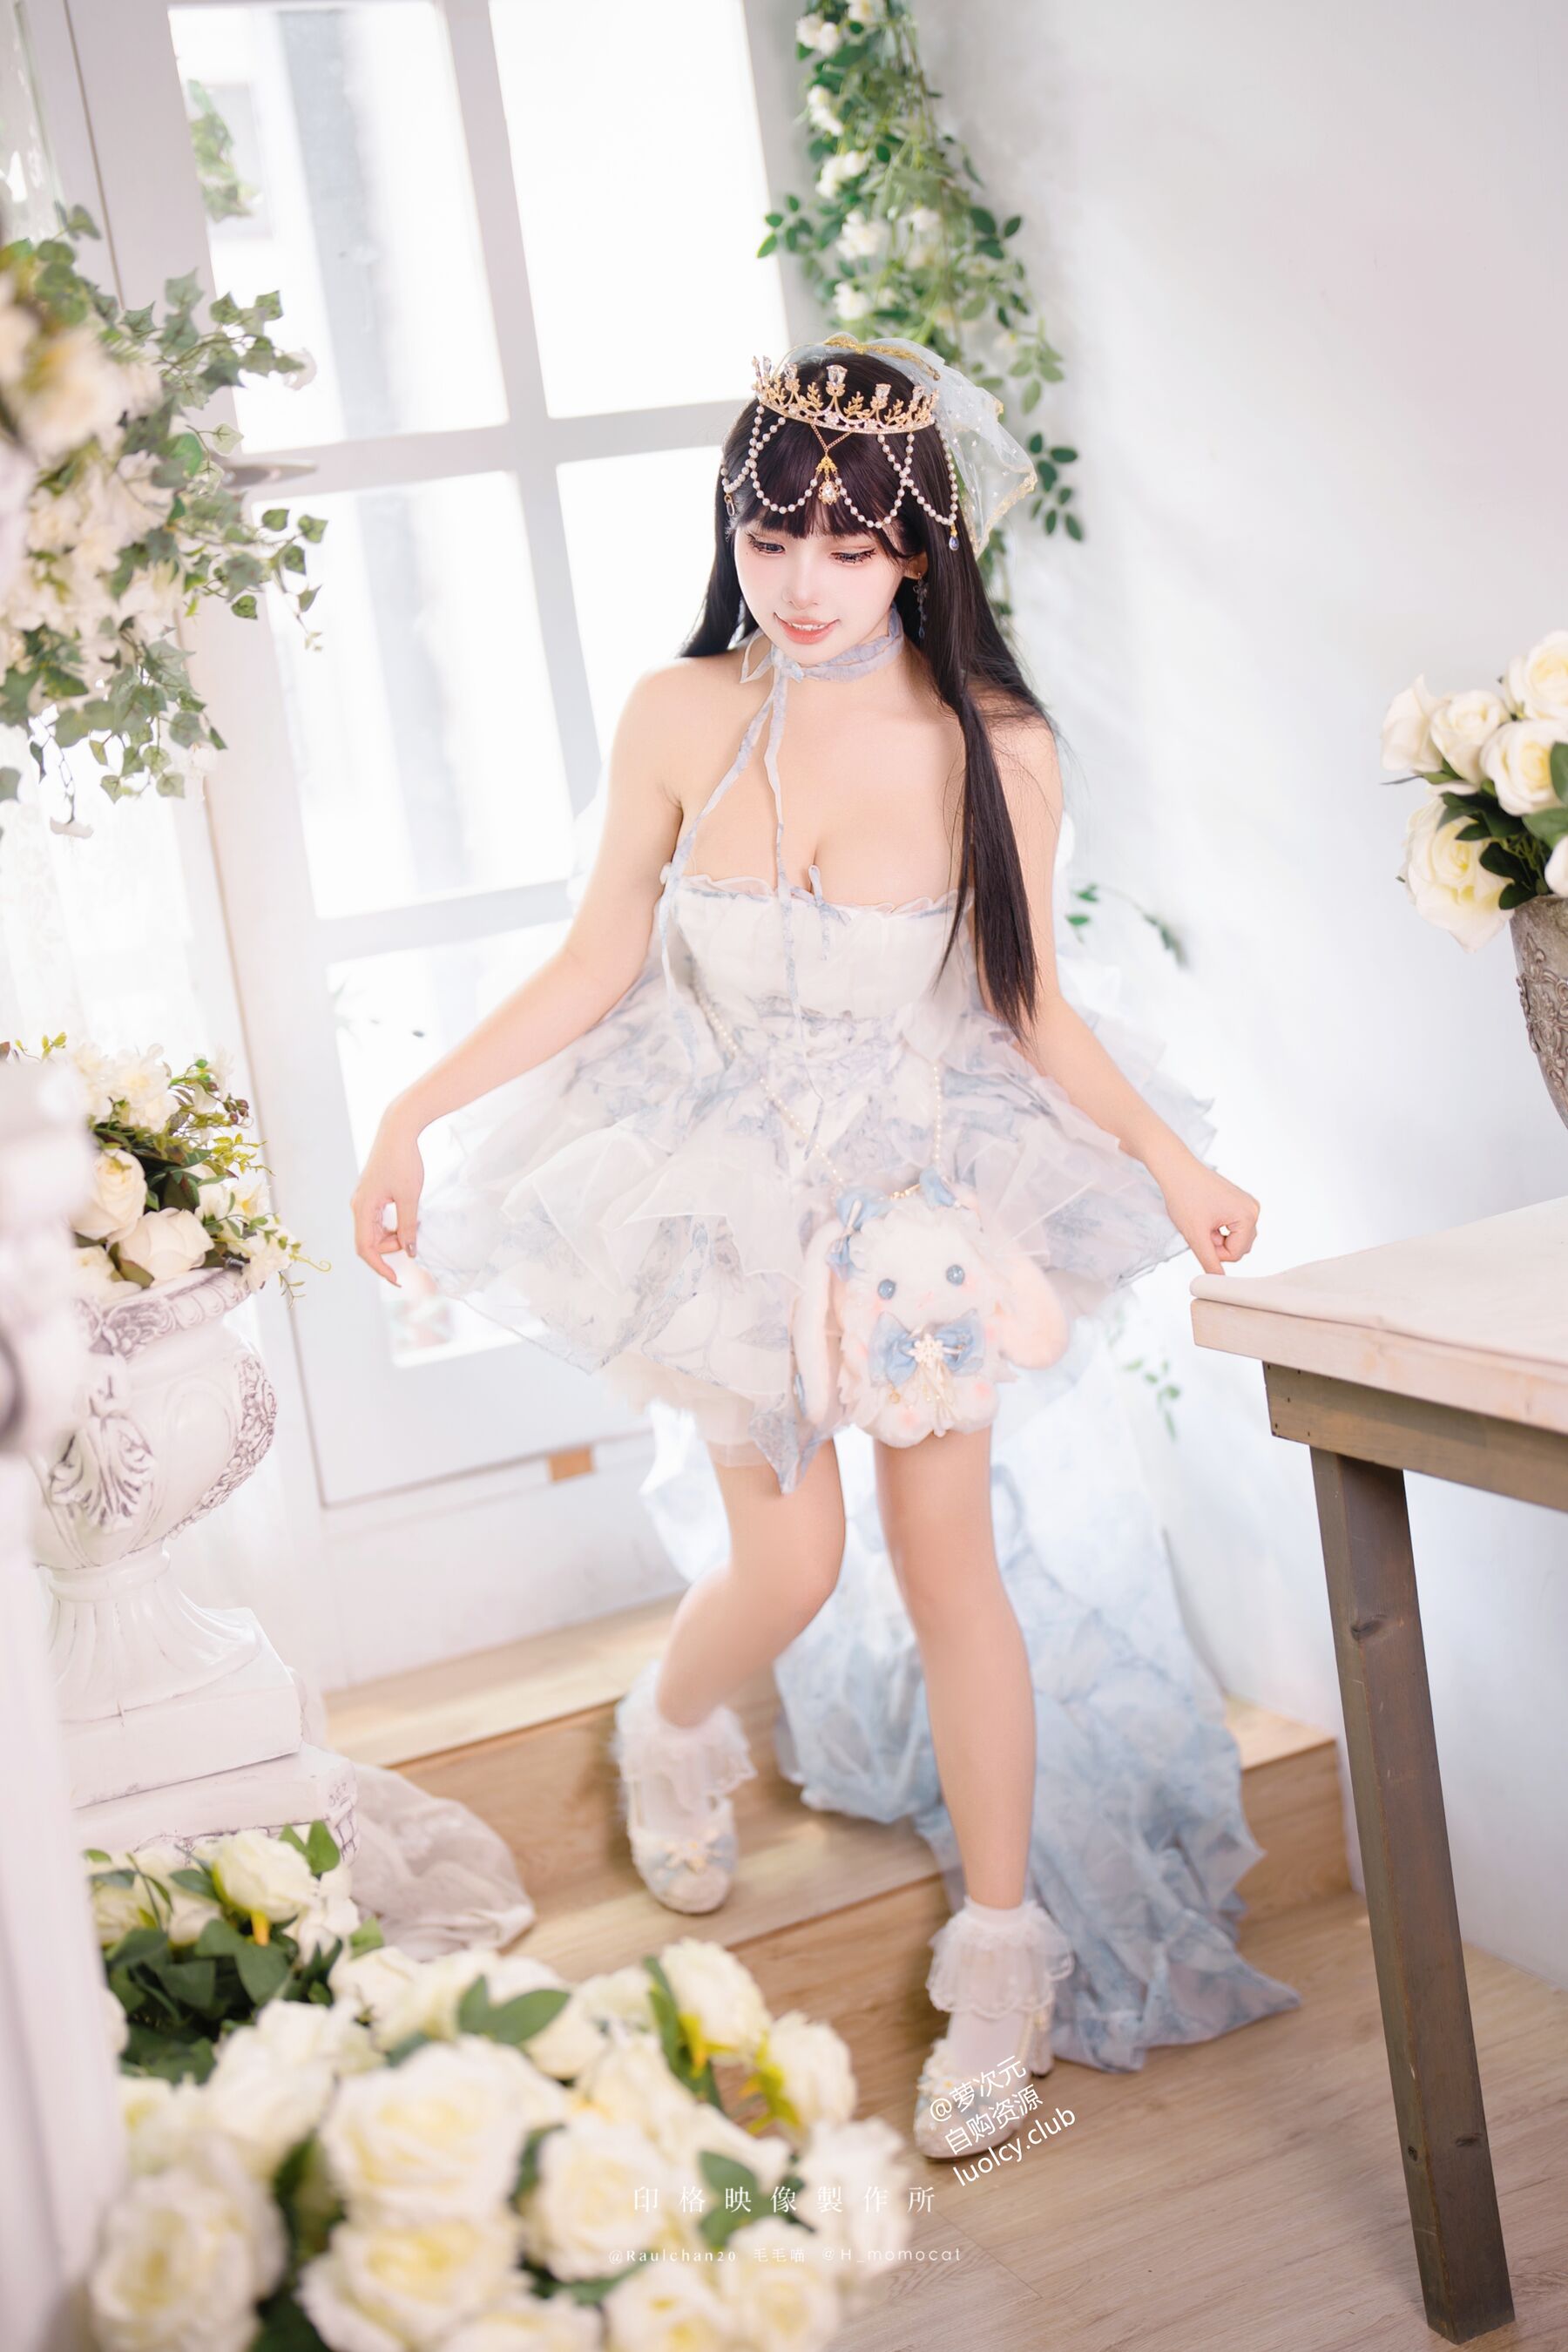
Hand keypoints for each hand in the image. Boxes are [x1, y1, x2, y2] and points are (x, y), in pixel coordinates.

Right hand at [350, 1117, 425, 1288]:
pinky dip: (392, 1225)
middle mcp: (358, 1206)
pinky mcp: (371, 1195)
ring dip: (393, 1236)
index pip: (366, 1249)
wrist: (398, 1130)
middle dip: (391, 1247)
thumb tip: (410, 1252)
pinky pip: (378, 1220)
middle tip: (413, 1236)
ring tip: (412, 1223)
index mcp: (362, 1208)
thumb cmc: (403, 1161)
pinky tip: (406, 1217)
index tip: (397, 1280)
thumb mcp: (410, 1197)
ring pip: (375, 1232)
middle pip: (370, 1242)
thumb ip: (408, 1226)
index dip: (380, 1268)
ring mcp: (363, 1201)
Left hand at [1151, 1148, 1259, 1275]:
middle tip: (1199, 1226)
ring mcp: (1248, 1204)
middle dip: (1217, 1244)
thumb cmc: (1184, 1196)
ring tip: (1201, 1219)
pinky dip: (1217, 1227)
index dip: (1214, 1251)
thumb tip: (1218, 1281)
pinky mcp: (1239, 1202)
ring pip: (1235, 1239)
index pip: (1236, 1254)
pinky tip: (1204, 1213)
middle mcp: (1253, 1209)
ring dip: (1217, 1237)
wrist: (1175, 1168)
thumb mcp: (1195, 1235)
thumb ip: (1209, 1261)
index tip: (1199, 1234)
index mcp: (1249, 1215)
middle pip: (1239, 1247)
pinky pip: (1232, 1227)